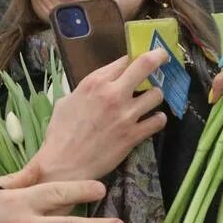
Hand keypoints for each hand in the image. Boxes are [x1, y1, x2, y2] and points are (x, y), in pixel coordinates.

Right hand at [30, 49, 169, 182]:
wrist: (63, 165)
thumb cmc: (60, 134)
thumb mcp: (66, 102)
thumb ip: (85, 90)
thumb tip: (97, 89)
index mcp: (94, 83)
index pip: (123, 60)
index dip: (133, 59)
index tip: (139, 59)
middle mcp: (113, 94)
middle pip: (146, 65)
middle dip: (158, 58)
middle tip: (163, 58)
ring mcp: (126, 115)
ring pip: (157, 94)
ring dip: (154, 96)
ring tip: (149, 101)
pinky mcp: (133, 135)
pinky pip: (158, 121)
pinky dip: (157, 120)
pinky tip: (152, 120)